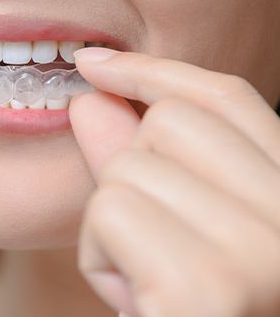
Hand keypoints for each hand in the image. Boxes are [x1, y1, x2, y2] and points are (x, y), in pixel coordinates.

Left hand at [69, 48, 279, 316]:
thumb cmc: (191, 309)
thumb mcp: (175, 234)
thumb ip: (140, 161)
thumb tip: (94, 96)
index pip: (225, 98)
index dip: (153, 72)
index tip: (94, 63)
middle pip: (169, 124)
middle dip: (132, 171)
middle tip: (150, 241)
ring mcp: (263, 254)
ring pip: (128, 170)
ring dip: (114, 225)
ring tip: (150, 284)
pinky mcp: (208, 288)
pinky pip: (110, 214)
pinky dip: (102, 257)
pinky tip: (139, 301)